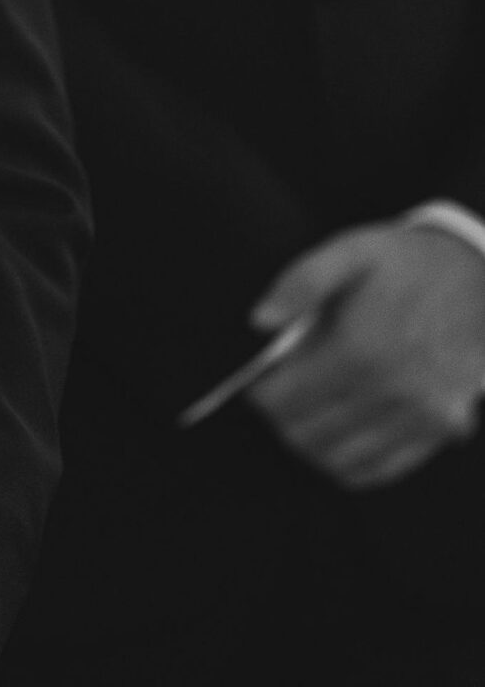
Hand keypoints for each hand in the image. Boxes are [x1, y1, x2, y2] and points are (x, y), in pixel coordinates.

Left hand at [247, 219, 484, 486]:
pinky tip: (342, 438)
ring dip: (313, 445)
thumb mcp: (350, 251)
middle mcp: (387, 392)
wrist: (480, 281)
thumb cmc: (407, 264)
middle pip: (307, 435)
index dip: (261, 395)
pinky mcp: (438, 430)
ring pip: (340, 461)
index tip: (258, 384)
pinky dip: (352, 464)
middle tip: (279, 400)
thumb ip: (300, 282)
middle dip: (282, 420)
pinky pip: (382, 470)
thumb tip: (259, 320)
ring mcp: (416, 418)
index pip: (285, 399)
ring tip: (307, 417)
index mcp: (358, 347)